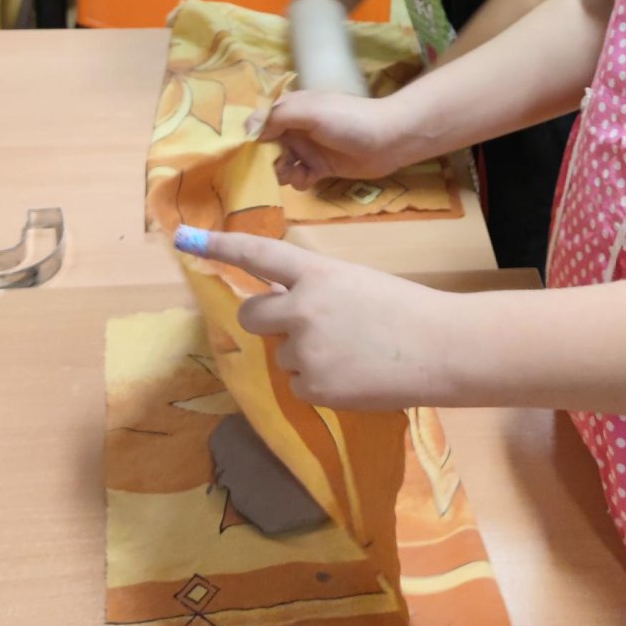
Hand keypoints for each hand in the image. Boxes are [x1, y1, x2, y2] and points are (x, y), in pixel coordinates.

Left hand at [181, 229, 459, 407]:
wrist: (441, 348)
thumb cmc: (406, 309)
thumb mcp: (356, 281)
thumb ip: (317, 287)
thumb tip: (285, 303)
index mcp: (317, 274)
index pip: (258, 254)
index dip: (219, 246)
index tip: (184, 238)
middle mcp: (302, 309)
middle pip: (252, 315)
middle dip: (266, 320)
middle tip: (300, 326)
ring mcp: (306, 351)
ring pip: (282, 355)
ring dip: (306, 355)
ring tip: (352, 353)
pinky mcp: (315, 387)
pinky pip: (299, 385)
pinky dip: (321, 383)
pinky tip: (354, 375)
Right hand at [247, 88, 414, 188]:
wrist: (389, 140)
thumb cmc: (348, 120)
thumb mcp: (309, 111)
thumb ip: (277, 117)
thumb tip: (248, 131)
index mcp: (291, 108)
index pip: (259, 122)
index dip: (250, 137)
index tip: (245, 154)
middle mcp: (296, 128)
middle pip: (266, 147)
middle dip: (265, 159)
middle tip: (275, 166)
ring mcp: (308, 148)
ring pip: (280, 165)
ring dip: (282, 172)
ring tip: (295, 172)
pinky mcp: (320, 167)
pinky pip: (298, 177)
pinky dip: (299, 180)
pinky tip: (309, 178)